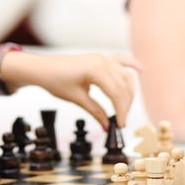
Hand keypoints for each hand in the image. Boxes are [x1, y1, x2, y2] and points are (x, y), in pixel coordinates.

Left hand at [12, 52, 141, 129]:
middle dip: (125, 105)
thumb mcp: (77, 99)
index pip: (116, 93)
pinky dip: (131, 64)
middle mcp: (103, 60)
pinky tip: (142, 70)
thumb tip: (107, 126)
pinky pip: (120, 60)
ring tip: (125, 109)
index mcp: (96, 69)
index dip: (121, 111)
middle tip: (121, 122)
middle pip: (123, 85)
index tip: (120, 125)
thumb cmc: (56, 81)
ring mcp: (103, 57)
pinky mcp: (101, 58)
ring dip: (128, 92)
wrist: (42, 68)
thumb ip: (95, 111)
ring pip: (124, 76)